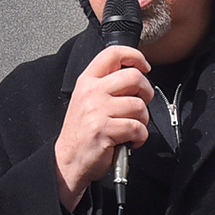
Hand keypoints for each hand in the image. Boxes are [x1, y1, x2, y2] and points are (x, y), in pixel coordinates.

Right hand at [53, 44, 152, 210]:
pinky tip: (130, 140)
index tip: (144, 67)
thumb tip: (136, 76)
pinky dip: (140, 137)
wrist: (68, 160)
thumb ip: (106, 85)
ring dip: (143, 120)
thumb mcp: (87, 100)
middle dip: (146, 92)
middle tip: (140, 105)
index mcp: (87, 81)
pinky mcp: (104, 130)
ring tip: (132, 127)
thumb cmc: (81, 133)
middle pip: (134, 77)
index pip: (113, 54)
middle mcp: (91, 92)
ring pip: (139, 105)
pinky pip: (137, 127)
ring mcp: (97, 110)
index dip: (135, 56)